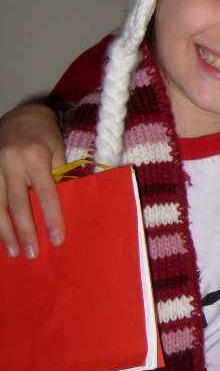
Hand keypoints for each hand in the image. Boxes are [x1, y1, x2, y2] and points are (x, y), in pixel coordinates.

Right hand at [0, 103, 66, 258]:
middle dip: (25, 231)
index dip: (51, 218)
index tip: (57, 240)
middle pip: (17, 203)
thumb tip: (63, 209)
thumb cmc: (46, 136)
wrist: (22, 116)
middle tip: (33, 255)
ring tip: (13, 253)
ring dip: (4, 231)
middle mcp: (11, 161)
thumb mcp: (59, 151)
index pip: (46, 193)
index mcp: (35, 155)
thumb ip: (58, 178)